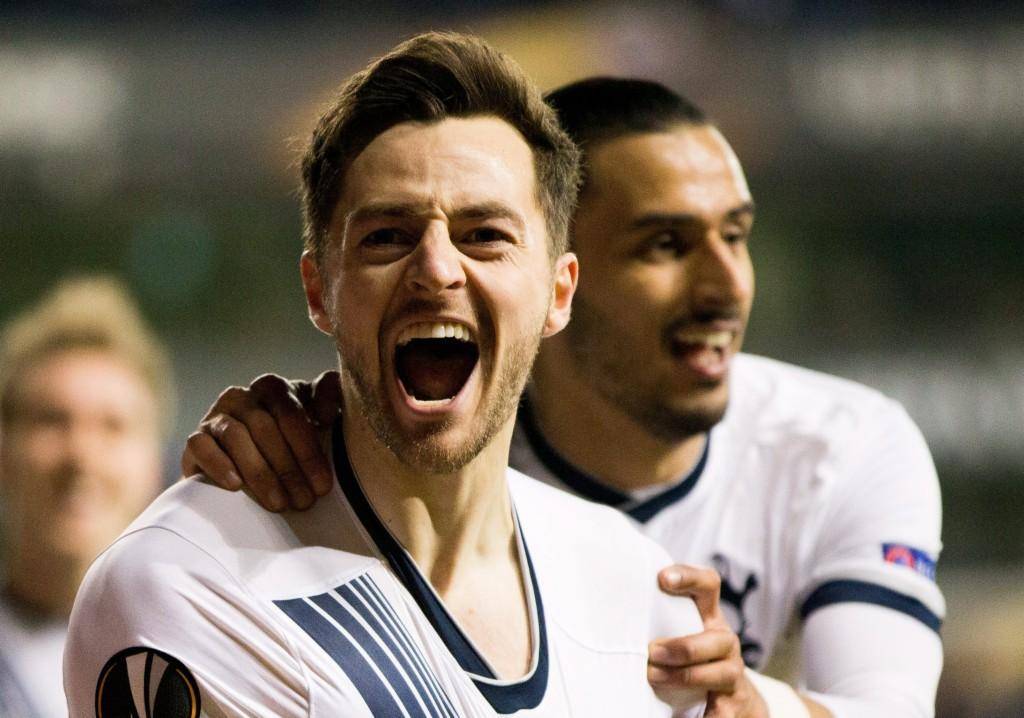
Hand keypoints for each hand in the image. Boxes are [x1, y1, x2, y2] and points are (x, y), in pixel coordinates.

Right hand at [181, 371, 341, 511]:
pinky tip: (235, 486)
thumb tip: (326, 413)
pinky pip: (201, 446)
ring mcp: (216, 415)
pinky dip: (219, 465)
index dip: (308, 450)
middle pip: (265, 427)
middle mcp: (243, 396)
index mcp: (274, 388)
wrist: (245, 466)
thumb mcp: (317, 417)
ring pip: (236, 437)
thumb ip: (330, 398)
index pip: (291, 413)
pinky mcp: (196, 438)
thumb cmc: (292, 440)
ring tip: (278, 503)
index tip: (323, 484)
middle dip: (288, 468)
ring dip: (260, 473)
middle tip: (304, 501)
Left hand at [649, 565, 767, 716]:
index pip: (708, 585)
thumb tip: (607, 614)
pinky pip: (722, 711)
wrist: (728, 698)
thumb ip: (658, 620)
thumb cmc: (689, 658)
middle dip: (684, 647)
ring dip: (685, 676)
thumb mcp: (678, 632)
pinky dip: (706, 715)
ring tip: (653, 678)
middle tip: (651, 652)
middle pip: (717, 638)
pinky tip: (683, 715)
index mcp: (709, 616)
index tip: (662, 578)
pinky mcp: (733, 704)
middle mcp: (725, 642)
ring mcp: (733, 673)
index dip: (689, 577)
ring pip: (722, 672)